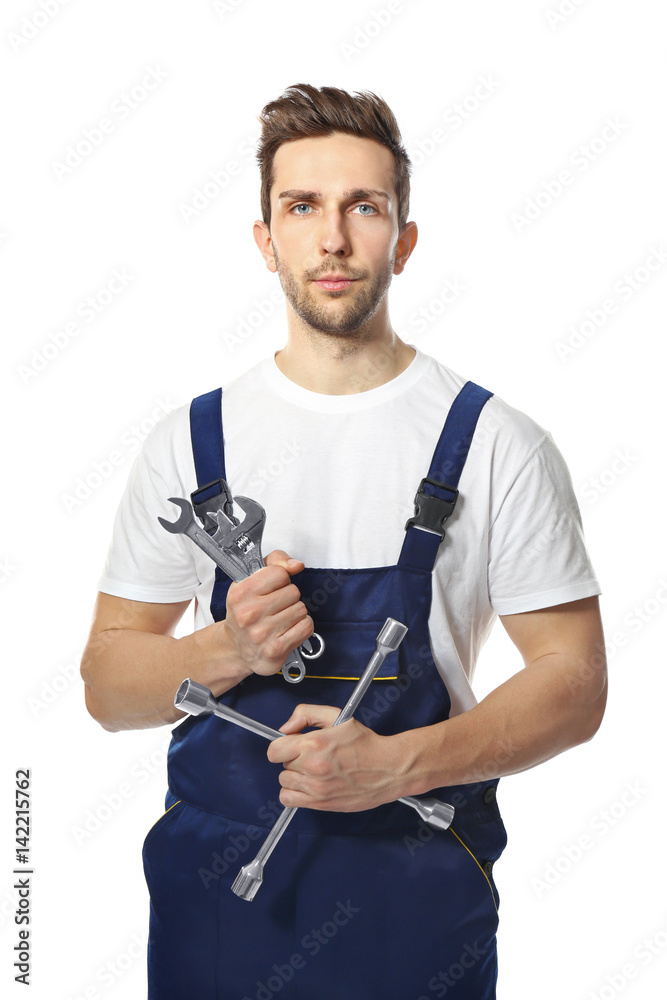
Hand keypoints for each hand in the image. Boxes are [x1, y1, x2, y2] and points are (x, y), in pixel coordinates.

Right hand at [224, 550, 313, 676]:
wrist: (236, 648)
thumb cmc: (246, 612)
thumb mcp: (251, 581)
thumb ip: (275, 562)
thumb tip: (296, 565)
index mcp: (240, 593)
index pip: (280, 573)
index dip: (280, 580)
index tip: (272, 588)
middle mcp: (249, 613)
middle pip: (293, 592)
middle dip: (288, 598)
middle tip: (274, 608)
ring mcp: (262, 633)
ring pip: (301, 609)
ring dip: (294, 614)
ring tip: (279, 620)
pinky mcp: (275, 649)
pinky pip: (306, 626)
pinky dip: (301, 628)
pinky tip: (287, 631)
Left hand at [267, 704, 403, 811]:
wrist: (388, 768)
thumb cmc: (366, 744)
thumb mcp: (337, 716)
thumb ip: (306, 714)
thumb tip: (286, 728)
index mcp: (314, 744)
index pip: (274, 750)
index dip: (281, 745)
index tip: (290, 745)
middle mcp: (312, 767)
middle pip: (282, 764)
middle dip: (293, 758)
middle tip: (311, 755)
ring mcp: (316, 788)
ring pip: (285, 782)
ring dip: (295, 776)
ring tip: (312, 770)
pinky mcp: (321, 803)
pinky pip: (289, 800)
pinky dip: (294, 793)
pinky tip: (308, 785)